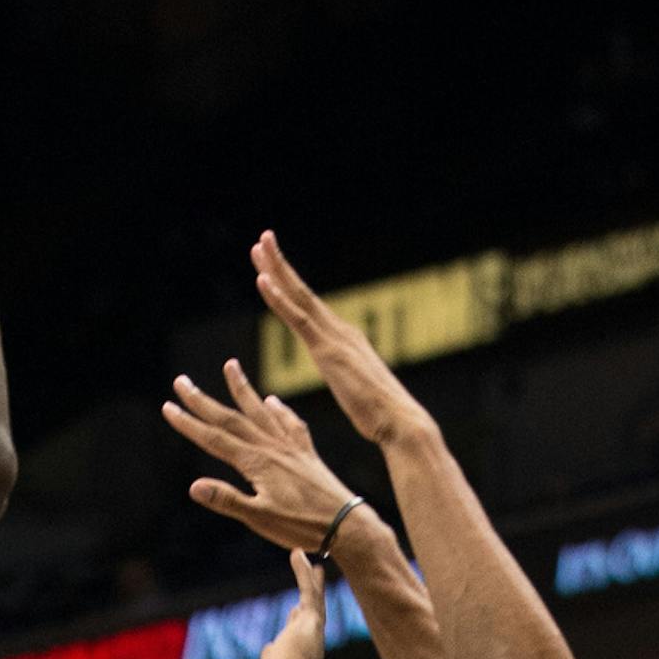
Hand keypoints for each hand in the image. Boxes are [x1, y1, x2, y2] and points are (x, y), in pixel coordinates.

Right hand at [162, 357, 364, 553]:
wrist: (346, 524)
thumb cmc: (302, 526)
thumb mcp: (260, 518)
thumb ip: (227, 500)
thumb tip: (193, 486)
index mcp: (256, 463)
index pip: (214, 438)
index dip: (189, 423)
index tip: (168, 406)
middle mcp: (272, 448)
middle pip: (231, 418)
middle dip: (203, 400)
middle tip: (181, 381)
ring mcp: (290, 448)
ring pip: (260, 412)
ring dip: (242, 389)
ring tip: (230, 365)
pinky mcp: (306, 454)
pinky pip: (290, 424)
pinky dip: (279, 411)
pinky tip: (272, 401)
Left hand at [217, 556, 327, 658]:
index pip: (282, 654)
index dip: (279, 646)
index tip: (273, 644)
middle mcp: (300, 652)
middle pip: (302, 626)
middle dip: (303, 612)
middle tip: (304, 600)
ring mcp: (308, 635)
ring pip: (311, 601)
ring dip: (309, 581)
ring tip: (309, 563)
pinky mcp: (311, 621)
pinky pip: (308, 590)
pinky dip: (303, 572)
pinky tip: (297, 555)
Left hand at [252, 230, 433, 448]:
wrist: (399, 421)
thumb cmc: (379, 413)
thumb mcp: (353, 385)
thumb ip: (342, 370)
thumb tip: (339, 367)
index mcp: (342, 338)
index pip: (309, 305)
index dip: (289, 283)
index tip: (271, 264)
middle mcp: (339, 330)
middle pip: (302, 292)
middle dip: (281, 264)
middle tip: (264, 237)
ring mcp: (333, 338)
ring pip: (298, 297)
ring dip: (277, 270)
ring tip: (260, 245)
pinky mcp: (328, 352)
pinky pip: (298, 320)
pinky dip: (279, 299)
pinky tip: (263, 281)